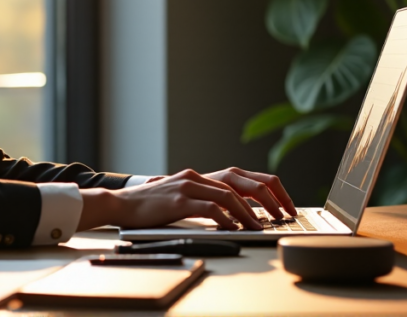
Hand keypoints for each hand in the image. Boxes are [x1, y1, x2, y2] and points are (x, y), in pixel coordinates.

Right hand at [77, 168, 294, 230]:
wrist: (123, 203)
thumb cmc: (152, 206)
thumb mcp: (183, 199)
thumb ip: (205, 201)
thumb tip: (235, 216)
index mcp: (202, 176)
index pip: (244, 177)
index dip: (269, 190)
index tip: (284, 206)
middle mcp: (198, 176)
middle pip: (243, 181)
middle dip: (269, 198)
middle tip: (284, 215)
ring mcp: (189, 186)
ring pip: (229, 195)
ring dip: (250, 213)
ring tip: (262, 227)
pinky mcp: (179, 199)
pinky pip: (210, 208)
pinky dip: (227, 218)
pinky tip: (235, 229)